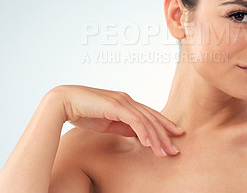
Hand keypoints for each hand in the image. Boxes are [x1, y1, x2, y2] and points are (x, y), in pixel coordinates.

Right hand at [51, 85, 183, 157]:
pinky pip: (134, 120)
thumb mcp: (108, 122)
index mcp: (127, 103)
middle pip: (152, 118)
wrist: (64, 102)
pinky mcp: (115, 106)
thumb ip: (123, 126)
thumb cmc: (84, 111)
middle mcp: (128, 100)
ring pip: (146, 121)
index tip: (176, 135)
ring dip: (156, 138)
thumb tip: (138, 134)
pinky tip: (148, 144)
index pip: (150, 114)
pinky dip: (143, 132)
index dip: (165, 124)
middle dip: (166, 134)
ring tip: (164, 152)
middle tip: (175, 149)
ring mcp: (123, 101)